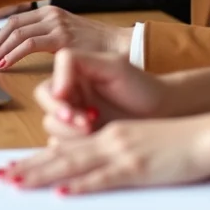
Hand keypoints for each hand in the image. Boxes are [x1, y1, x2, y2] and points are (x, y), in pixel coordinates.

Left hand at [0, 7, 131, 69]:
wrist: (119, 46)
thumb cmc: (95, 46)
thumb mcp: (67, 35)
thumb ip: (47, 37)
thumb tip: (24, 49)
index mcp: (50, 12)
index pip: (15, 21)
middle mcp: (51, 15)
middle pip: (11, 25)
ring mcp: (56, 25)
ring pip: (17, 34)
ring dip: (0, 50)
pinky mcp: (61, 38)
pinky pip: (29, 45)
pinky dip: (13, 55)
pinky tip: (5, 65)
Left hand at [0, 113, 209, 194]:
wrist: (208, 135)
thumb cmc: (180, 141)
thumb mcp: (142, 142)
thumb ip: (118, 152)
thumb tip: (96, 170)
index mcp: (110, 134)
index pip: (66, 147)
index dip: (36, 158)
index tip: (12, 166)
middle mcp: (110, 140)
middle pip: (60, 155)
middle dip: (28, 167)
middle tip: (0, 176)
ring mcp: (121, 153)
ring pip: (72, 164)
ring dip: (42, 174)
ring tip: (16, 183)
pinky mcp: (136, 168)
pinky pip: (102, 179)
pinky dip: (80, 187)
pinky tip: (62, 193)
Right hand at [33, 49, 169, 139]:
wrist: (162, 112)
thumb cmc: (141, 86)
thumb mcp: (112, 66)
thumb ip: (78, 63)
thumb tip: (55, 87)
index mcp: (73, 75)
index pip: (48, 88)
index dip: (55, 101)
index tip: (70, 111)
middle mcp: (70, 96)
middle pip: (47, 110)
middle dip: (62, 119)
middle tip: (86, 124)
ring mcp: (74, 118)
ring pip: (53, 128)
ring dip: (69, 133)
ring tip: (95, 128)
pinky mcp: (80, 139)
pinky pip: (62, 146)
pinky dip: (74, 146)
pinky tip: (94, 140)